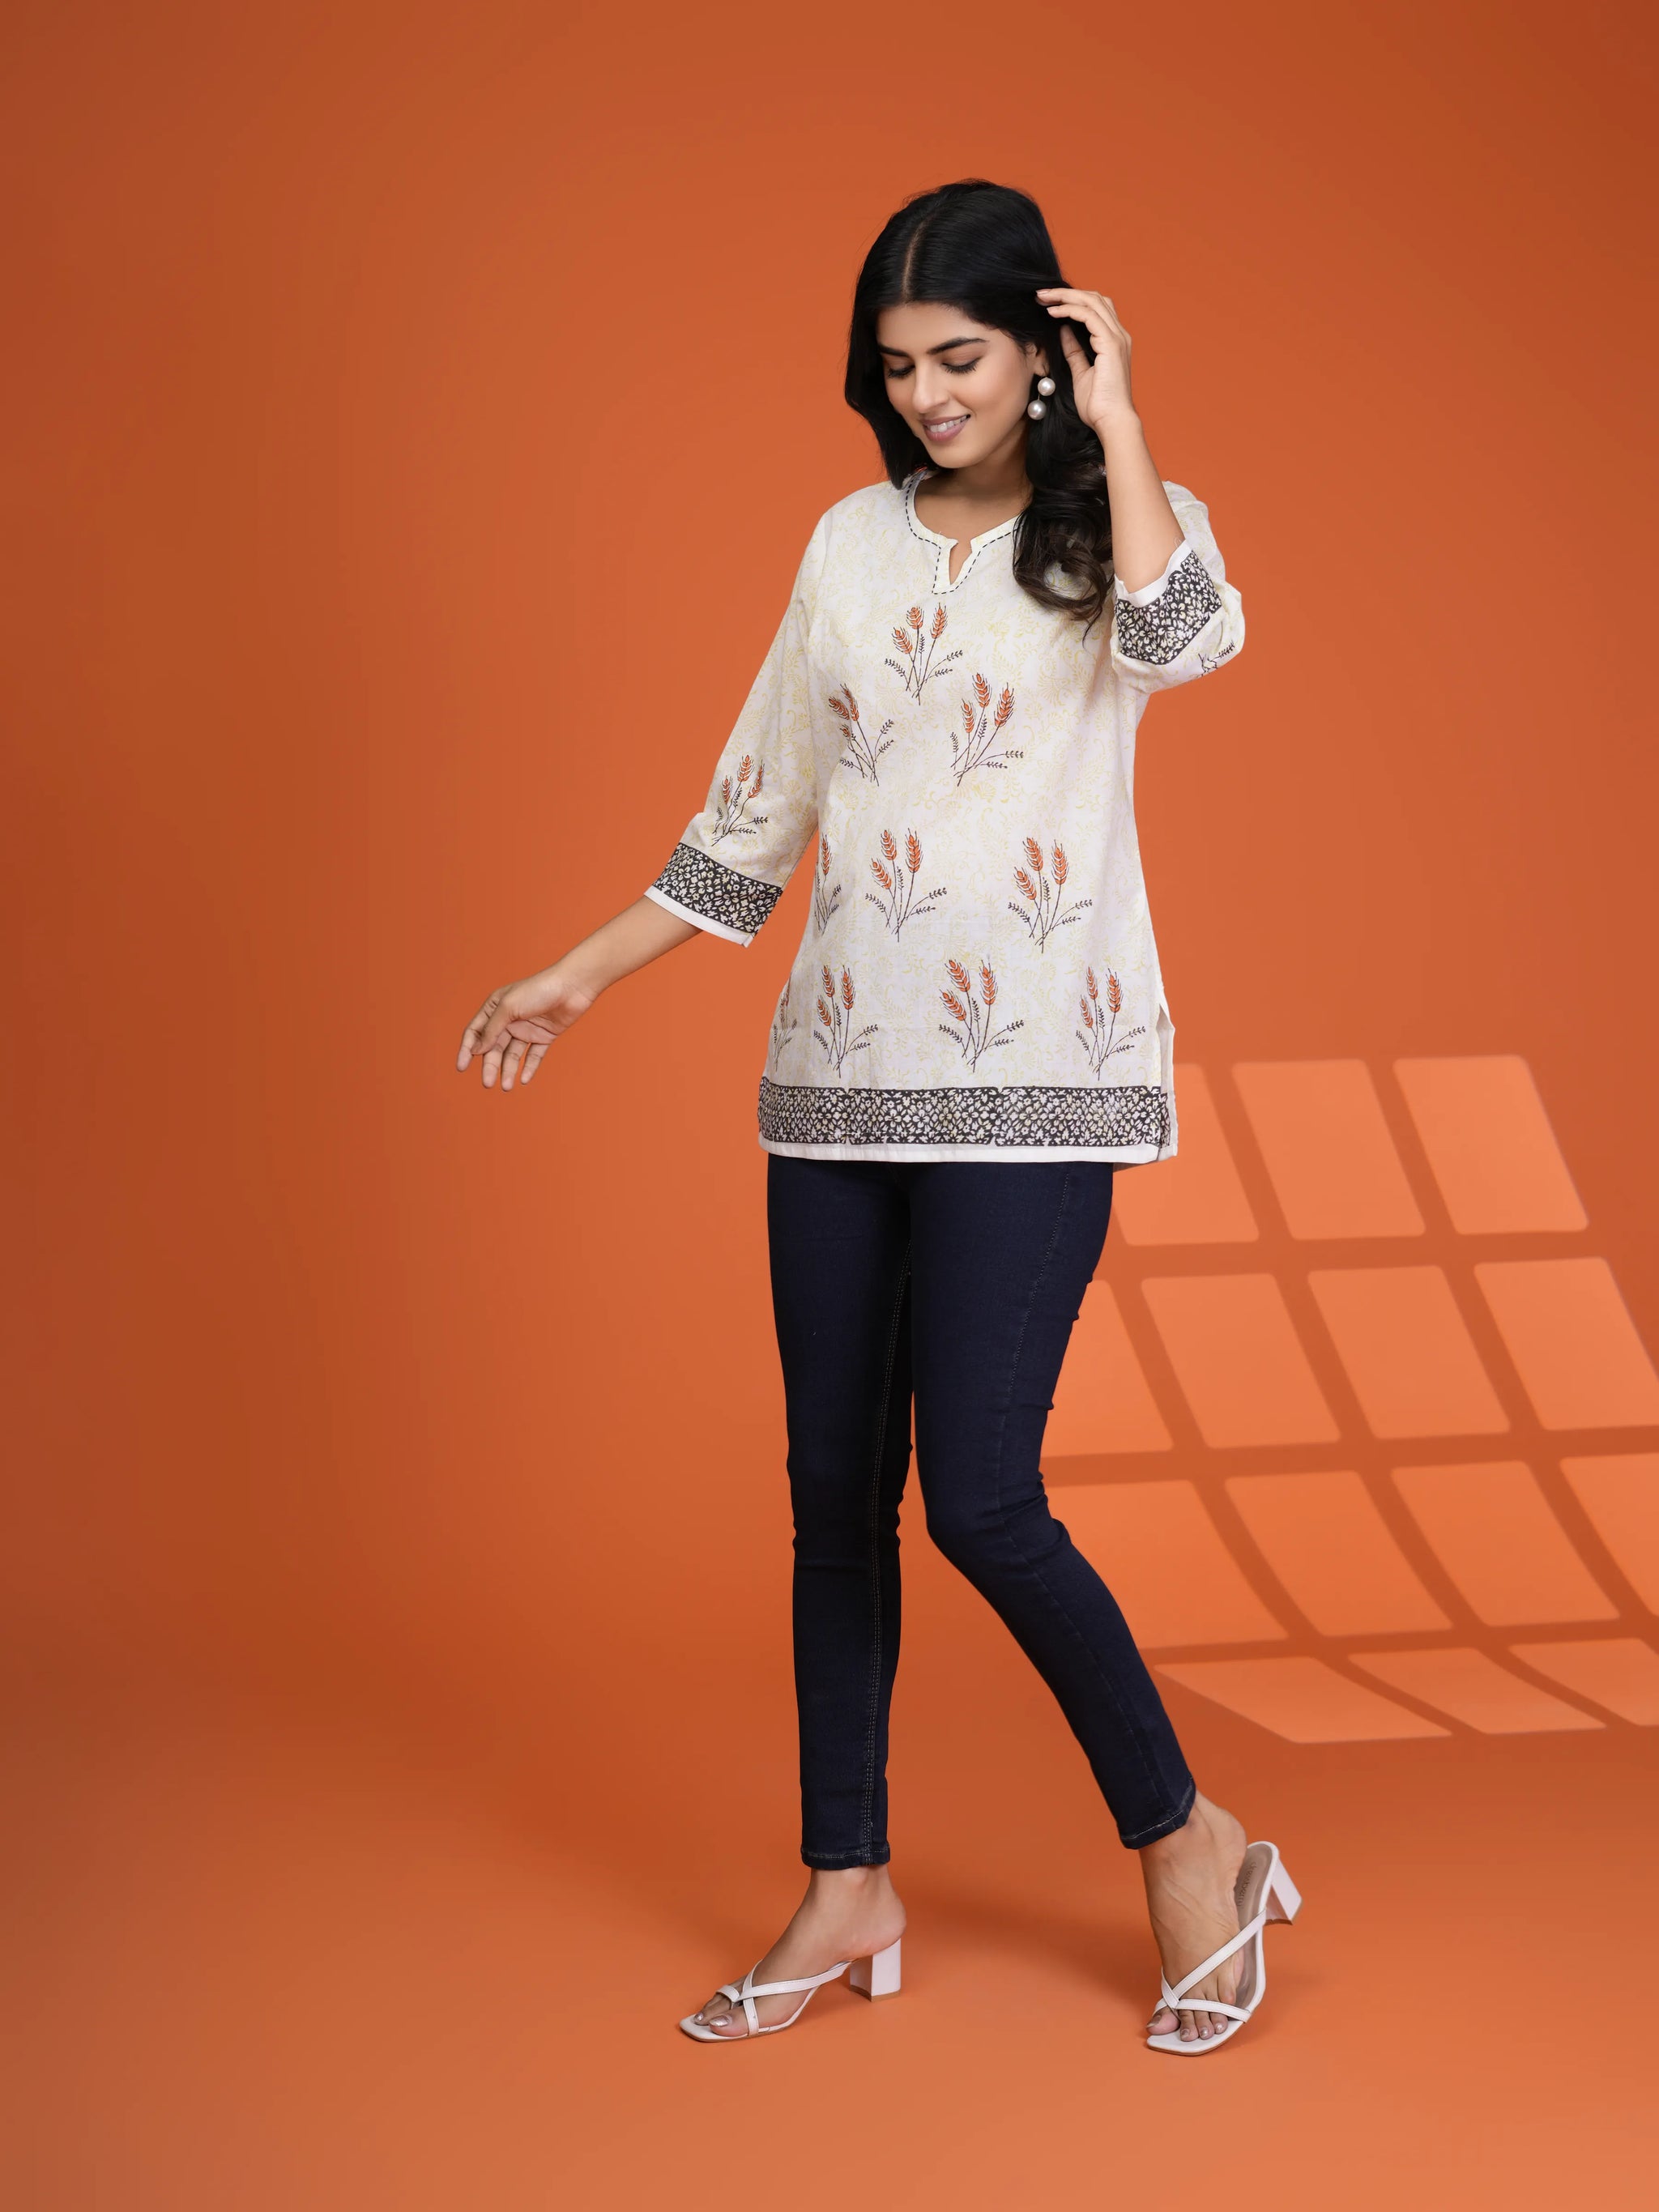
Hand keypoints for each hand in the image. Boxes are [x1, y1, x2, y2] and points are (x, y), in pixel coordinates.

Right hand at [456, 964, 596, 1091]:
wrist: (573, 986)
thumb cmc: (538, 990)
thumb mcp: (508, 1008)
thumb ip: (491, 1029)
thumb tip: (476, 1050)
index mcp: (495, 1007)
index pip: (476, 1032)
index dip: (467, 1049)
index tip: (461, 1067)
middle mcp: (509, 1019)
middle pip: (494, 1047)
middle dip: (490, 1066)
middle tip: (488, 1083)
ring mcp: (526, 1028)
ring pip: (512, 1054)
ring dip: (508, 1070)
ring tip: (507, 1086)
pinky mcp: (544, 1036)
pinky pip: (533, 1056)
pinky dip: (528, 1068)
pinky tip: (523, 1079)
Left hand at [1034, 287, 1136, 437]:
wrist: (1111, 422)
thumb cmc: (1098, 405)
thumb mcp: (1081, 373)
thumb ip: (1074, 351)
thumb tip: (1063, 331)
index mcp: (1113, 341)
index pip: (1095, 308)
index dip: (1072, 301)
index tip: (1047, 303)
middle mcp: (1118, 335)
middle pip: (1094, 298)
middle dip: (1066, 293)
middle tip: (1041, 295)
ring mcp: (1116, 338)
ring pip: (1091, 301)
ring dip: (1065, 296)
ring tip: (1043, 298)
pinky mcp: (1110, 344)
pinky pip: (1088, 316)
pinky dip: (1069, 310)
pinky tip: (1053, 313)